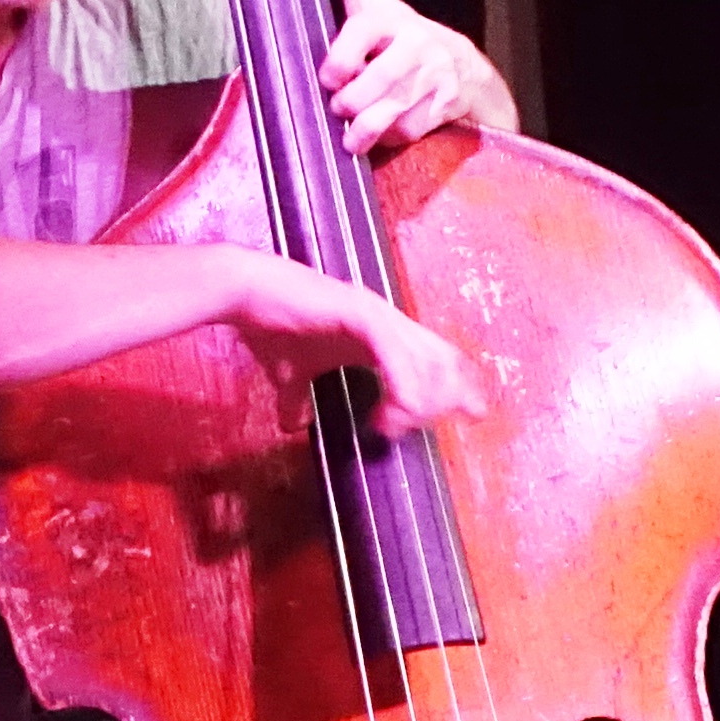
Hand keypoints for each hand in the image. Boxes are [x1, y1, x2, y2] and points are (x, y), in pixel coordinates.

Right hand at [218, 248, 490, 434]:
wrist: (246, 293)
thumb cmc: (269, 326)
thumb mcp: (290, 374)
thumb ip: (297, 398)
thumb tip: (292, 424)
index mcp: (381, 332)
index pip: (435, 357)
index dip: (458, 385)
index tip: (473, 414)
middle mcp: (388, 320)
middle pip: (442, 361)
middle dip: (452, 396)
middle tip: (443, 424)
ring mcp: (377, 315)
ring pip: (425, 362)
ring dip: (419, 402)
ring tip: (395, 427)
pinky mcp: (361, 315)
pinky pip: (396, 357)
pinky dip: (400, 389)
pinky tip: (389, 414)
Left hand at [316, 0, 515, 155]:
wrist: (463, 70)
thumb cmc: (402, 40)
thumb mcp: (374, 6)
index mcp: (391, 17)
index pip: (363, 30)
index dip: (340, 60)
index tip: (329, 77)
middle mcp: (417, 43)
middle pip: (374, 82)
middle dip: (349, 102)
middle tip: (339, 107)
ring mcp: (436, 75)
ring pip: (389, 111)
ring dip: (364, 127)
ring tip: (352, 130)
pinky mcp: (448, 104)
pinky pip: (409, 130)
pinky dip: (391, 137)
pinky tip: (384, 131)